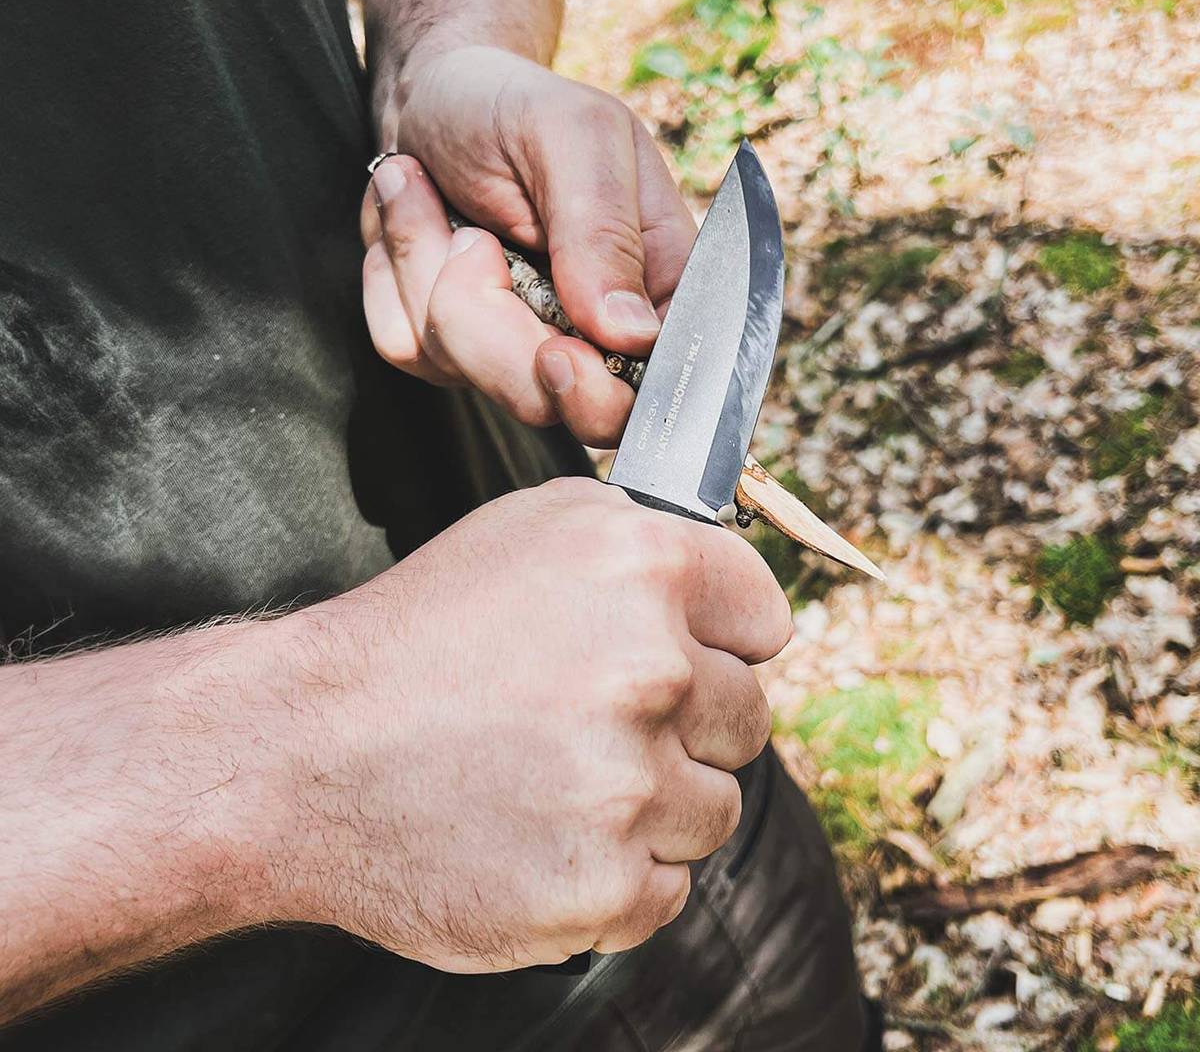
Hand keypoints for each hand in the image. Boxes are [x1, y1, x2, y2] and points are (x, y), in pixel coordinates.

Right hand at [265, 477, 789, 971]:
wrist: (301, 752)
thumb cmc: (418, 635)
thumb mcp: (529, 530)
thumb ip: (645, 540)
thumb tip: (722, 590)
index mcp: (644, 567)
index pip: (765, 617)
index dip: (726, 638)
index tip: (693, 656)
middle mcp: (652, 671)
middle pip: (746, 719)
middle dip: (686, 723)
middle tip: (593, 721)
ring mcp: (630, 787)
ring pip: (712, 810)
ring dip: (654, 803)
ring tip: (558, 780)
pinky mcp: (603, 888)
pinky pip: (664, 890)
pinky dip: (617, 874)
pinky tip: (545, 835)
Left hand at [361, 45, 697, 446]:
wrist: (432, 95)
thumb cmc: (513, 106)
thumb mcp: (574, 138)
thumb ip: (605, 233)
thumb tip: (631, 334)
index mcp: (656, 289)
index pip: (653, 390)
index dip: (601, 392)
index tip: (555, 350)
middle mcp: (594, 335)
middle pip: (552, 403)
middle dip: (492, 325)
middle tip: (473, 241)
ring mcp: (518, 348)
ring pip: (468, 373)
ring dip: (430, 273)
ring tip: (430, 194)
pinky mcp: (450, 346)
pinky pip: (408, 347)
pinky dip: (393, 277)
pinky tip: (412, 217)